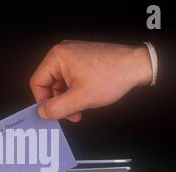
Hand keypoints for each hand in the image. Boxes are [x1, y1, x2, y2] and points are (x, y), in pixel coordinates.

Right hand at [30, 40, 152, 121]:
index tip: (52, 113)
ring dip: (68, 99)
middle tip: (70, 114)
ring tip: (81, 108)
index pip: (37, 83)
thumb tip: (42, 112)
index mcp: (57, 57)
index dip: (43, 101)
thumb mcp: (80, 99)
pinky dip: (75, 91)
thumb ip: (56, 108)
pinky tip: (86, 98)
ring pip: (60, 83)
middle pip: (48, 83)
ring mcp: (73, 55)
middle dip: (59, 102)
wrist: (138, 66)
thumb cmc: (113, 76)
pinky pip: (70, 78)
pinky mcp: (82, 59)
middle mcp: (63, 53)